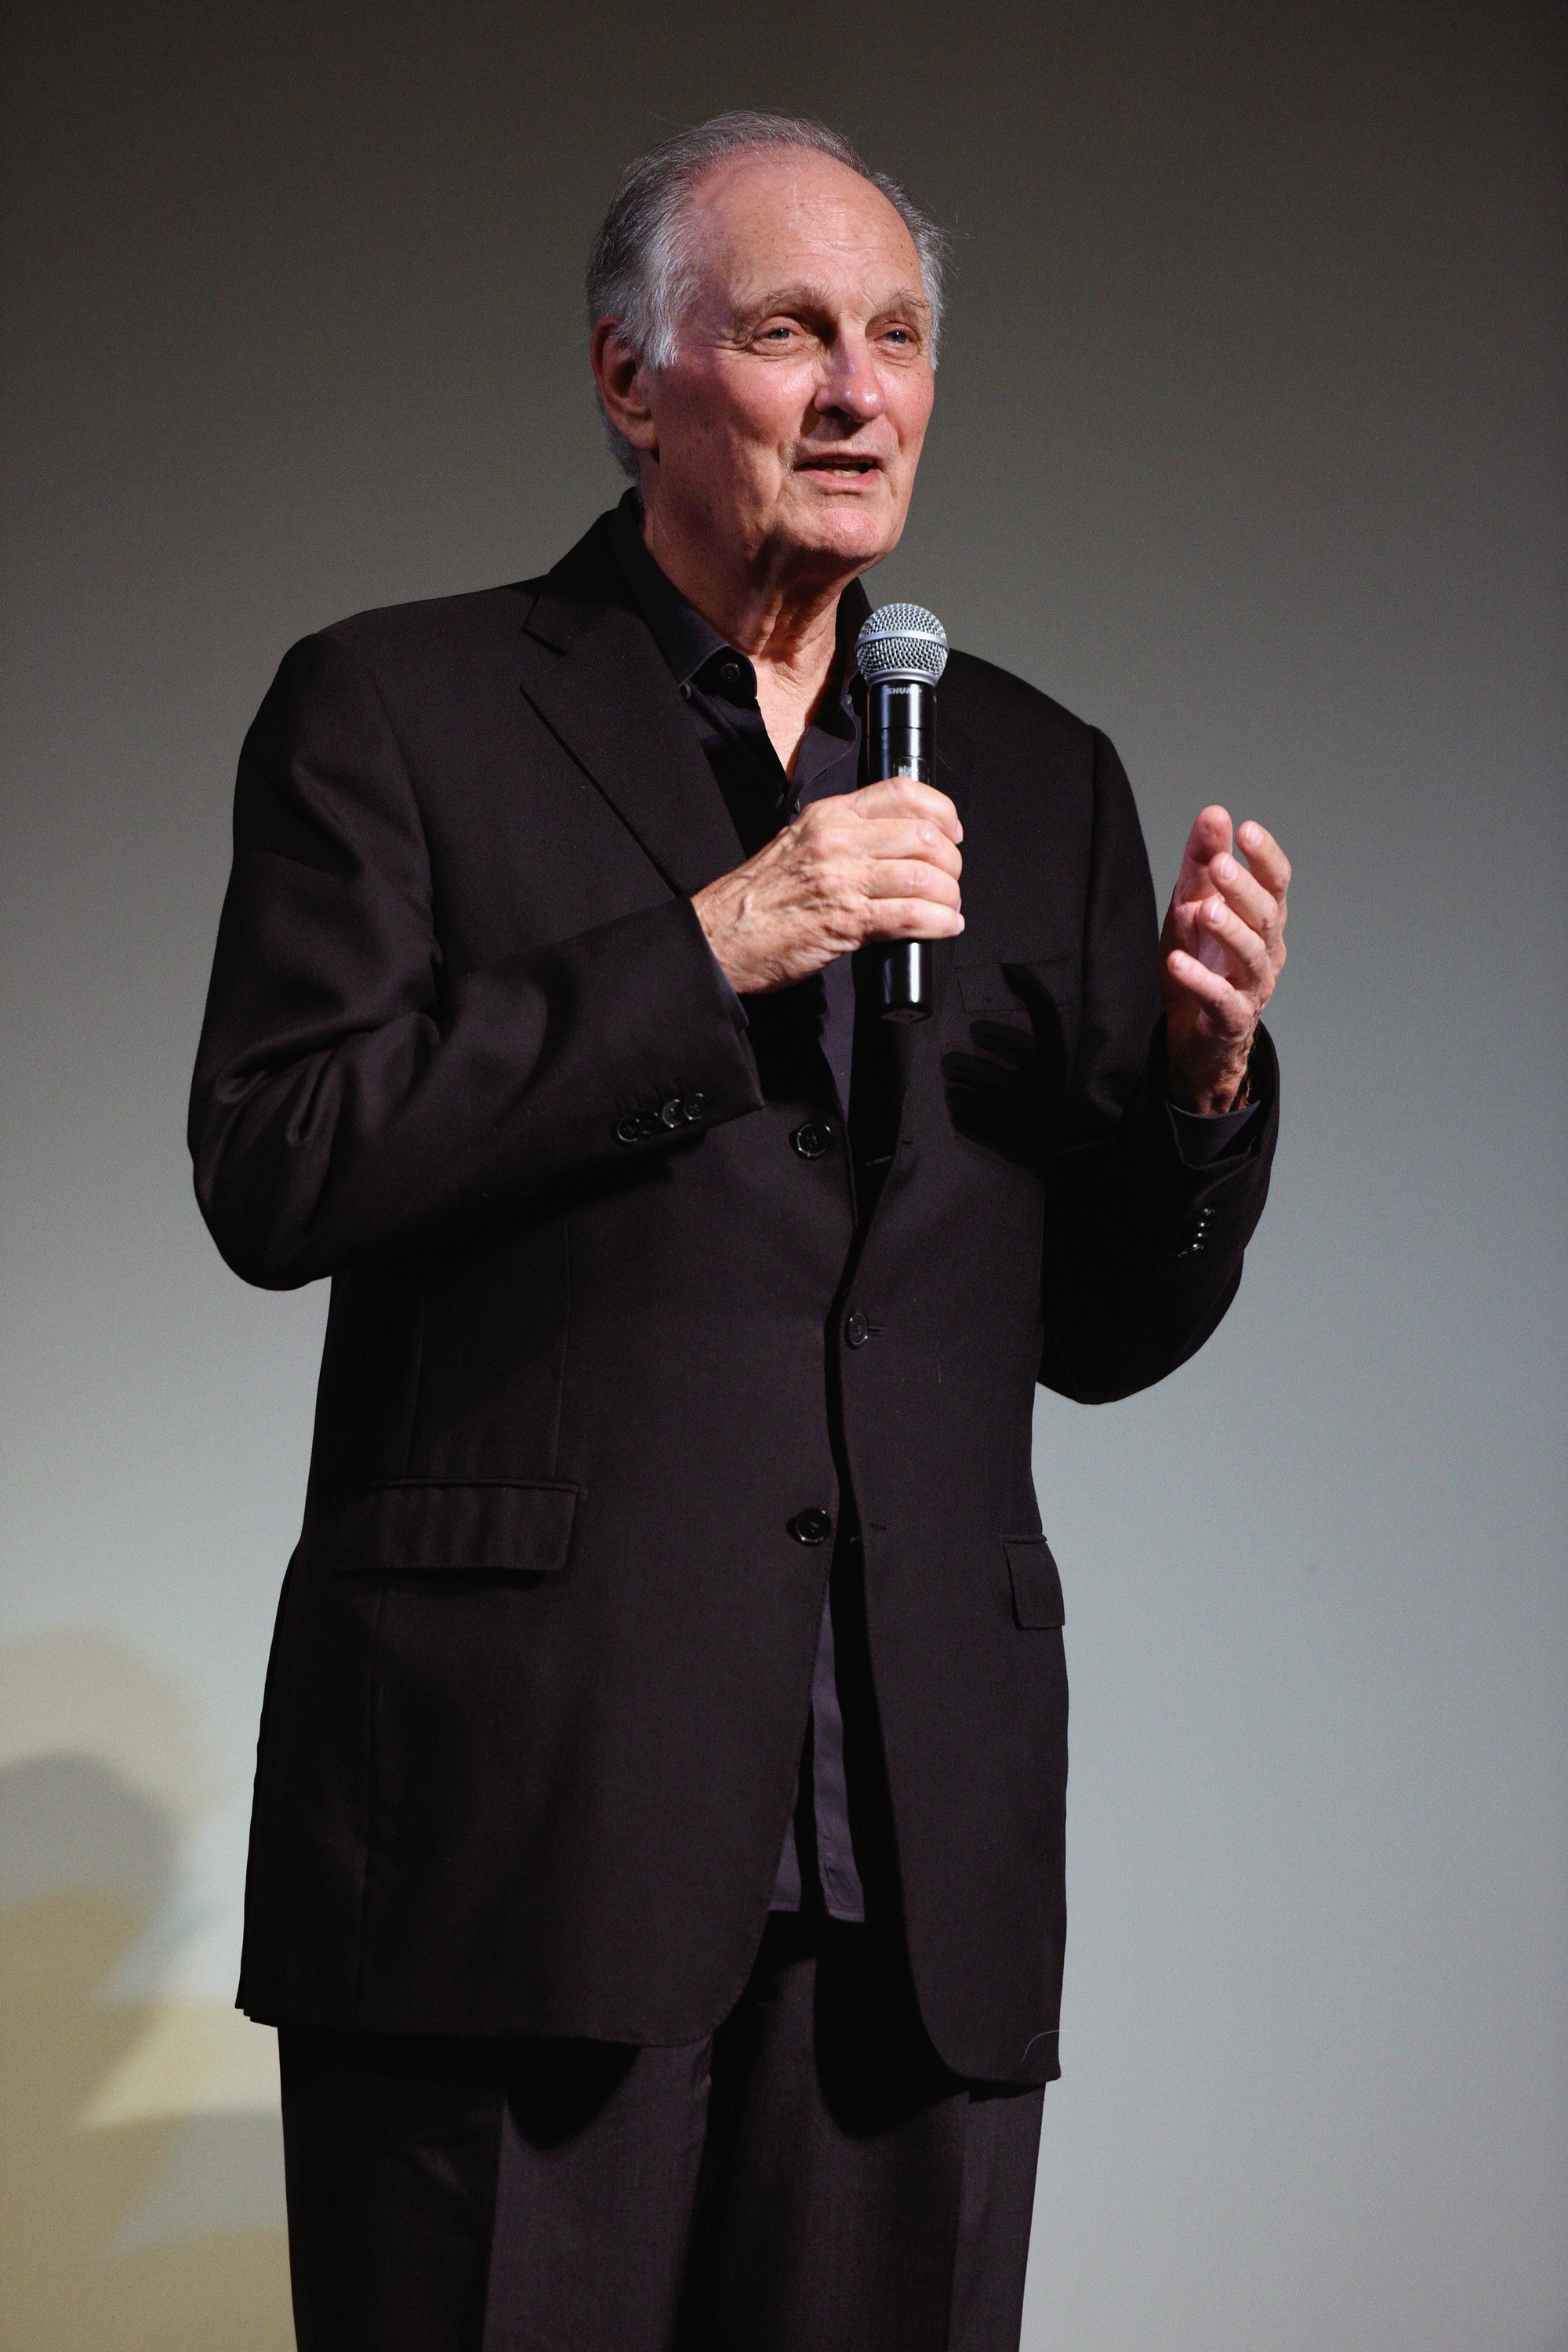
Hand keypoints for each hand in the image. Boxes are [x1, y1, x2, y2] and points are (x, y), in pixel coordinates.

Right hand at [692, 778, 962, 995]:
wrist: (720, 936)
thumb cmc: (758, 898)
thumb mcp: (800, 844)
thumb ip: (845, 838)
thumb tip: (895, 846)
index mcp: (829, 815)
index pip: (902, 792)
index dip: (942, 811)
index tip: (952, 833)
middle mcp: (838, 840)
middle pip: (924, 836)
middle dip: (950, 863)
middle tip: (949, 882)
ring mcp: (842, 879)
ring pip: (924, 876)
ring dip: (948, 897)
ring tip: (947, 909)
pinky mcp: (845, 921)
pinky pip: (910, 915)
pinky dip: (938, 923)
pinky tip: (943, 928)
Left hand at [1159, 805, 1289, 1112]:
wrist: (1194, 1034)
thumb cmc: (1202, 963)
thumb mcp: (1193, 905)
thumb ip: (1203, 863)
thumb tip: (1215, 812)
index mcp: (1263, 920)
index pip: (1276, 882)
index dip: (1265, 856)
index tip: (1245, 829)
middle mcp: (1266, 951)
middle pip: (1265, 915)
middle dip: (1243, 888)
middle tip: (1219, 864)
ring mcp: (1252, 987)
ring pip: (1250, 955)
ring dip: (1228, 930)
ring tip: (1202, 911)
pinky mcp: (1230, 1019)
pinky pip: (1220, 999)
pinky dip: (1199, 980)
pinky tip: (1177, 962)